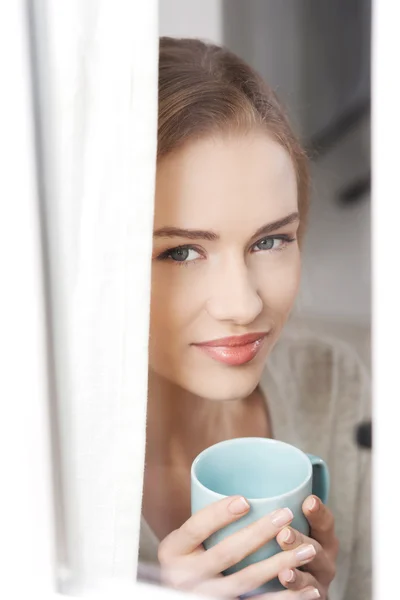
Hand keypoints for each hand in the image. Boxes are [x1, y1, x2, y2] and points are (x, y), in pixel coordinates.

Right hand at [157, 495, 321, 598]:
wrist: (183, 595)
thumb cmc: (189, 559)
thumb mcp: (183, 541)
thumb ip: (203, 522)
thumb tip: (241, 483)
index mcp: (173, 550)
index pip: (196, 527)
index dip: (219, 513)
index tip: (245, 500)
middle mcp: (184, 577)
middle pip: (227, 552)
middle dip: (259, 533)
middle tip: (286, 514)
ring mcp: (205, 596)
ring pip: (248, 580)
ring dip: (282, 564)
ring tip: (309, 549)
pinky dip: (287, 599)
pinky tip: (309, 591)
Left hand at [276, 496, 338, 599]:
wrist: (285, 584)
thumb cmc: (284, 545)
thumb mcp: (288, 524)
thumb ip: (278, 506)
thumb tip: (249, 474)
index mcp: (320, 536)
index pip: (324, 521)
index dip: (318, 512)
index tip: (308, 500)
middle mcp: (322, 558)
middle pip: (316, 549)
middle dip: (300, 542)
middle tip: (284, 534)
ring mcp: (317, 582)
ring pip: (309, 578)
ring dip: (297, 574)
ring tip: (284, 572)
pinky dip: (294, 597)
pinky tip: (284, 590)